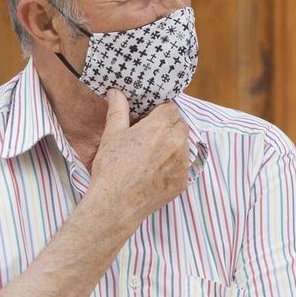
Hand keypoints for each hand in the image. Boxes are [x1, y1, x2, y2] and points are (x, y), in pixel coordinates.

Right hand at [87, 89, 190, 228]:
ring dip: (173, 144)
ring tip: (151, 153)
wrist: (116, 204)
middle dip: (168, 126)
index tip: (150, 117)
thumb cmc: (111, 168)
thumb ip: (118, 110)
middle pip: (180, 125)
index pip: (171, 108)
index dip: (160, 111)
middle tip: (150, 134)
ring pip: (184, 145)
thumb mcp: (112, 134)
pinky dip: (173, 164)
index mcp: (160, 127)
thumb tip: (116, 92)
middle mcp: (176, 143)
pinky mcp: (184, 181)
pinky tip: (155, 169)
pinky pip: (183, 165)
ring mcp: (183, 163)